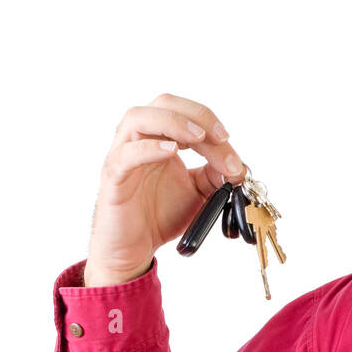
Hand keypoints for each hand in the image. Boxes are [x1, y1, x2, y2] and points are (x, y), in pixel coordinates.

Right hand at [84, 93, 248, 285]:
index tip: (232, 148)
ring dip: (173, 122)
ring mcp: (123, 156)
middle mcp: (140, 139)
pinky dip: (148, 148)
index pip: (187, 115)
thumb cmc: (160, 215)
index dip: (212, 124)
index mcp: (161, 138)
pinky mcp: (113, 178)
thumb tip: (238, 165)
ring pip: (138, 118)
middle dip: (197, 115)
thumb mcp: (198, 192)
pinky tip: (170, 151)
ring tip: (198, 137)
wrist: (136, 248)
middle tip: (221, 137)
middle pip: (163, 103)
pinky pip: (125, 155)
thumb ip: (215, 176)